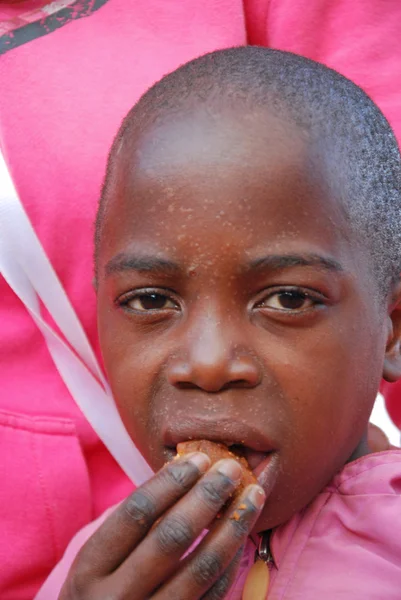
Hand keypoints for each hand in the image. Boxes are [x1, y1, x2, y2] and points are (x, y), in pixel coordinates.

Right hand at [59, 452, 265, 599]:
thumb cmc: (99, 594)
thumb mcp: (96, 563)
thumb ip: (128, 526)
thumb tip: (179, 477)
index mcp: (89, 570)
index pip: (136, 513)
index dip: (171, 481)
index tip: (198, 457)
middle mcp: (116, 598)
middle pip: (171, 537)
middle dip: (206, 496)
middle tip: (231, 468)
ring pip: (201, 568)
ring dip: (232, 525)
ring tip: (252, 495)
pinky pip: (213, 596)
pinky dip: (231, 562)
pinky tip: (242, 535)